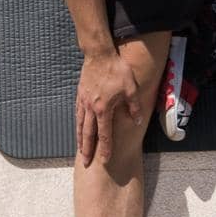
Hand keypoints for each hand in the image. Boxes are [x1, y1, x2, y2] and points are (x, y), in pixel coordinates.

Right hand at [75, 48, 144, 166]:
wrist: (99, 54)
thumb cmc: (116, 70)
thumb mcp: (131, 88)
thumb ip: (133, 106)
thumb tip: (137, 121)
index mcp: (104, 109)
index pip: (104, 133)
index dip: (105, 148)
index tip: (105, 159)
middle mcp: (91, 108)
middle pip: (88, 133)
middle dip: (87, 149)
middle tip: (85, 162)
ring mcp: (84, 101)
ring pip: (80, 125)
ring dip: (80, 139)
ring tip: (80, 150)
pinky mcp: (80, 95)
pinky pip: (78, 113)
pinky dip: (78, 124)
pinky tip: (78, 128)